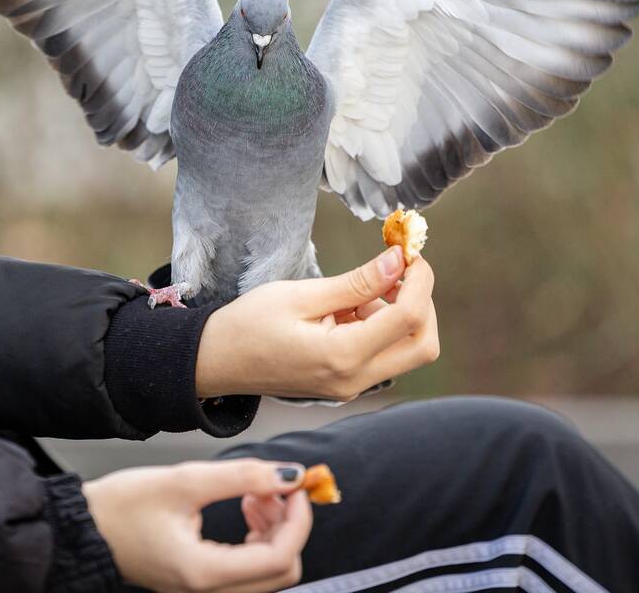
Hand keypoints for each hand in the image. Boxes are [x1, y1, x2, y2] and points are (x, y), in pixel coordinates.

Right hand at [84, 459, 311, 592]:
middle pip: (281, 571)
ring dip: (273, 530)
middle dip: (288, 525)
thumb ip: (241, 476)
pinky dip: (256, 538)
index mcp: (203, 572)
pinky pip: (247, 569)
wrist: (83, 528)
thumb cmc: (121, 507)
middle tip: (274, 487)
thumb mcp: (183, 480)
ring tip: (253, 493)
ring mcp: (203, 591)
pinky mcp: (199, 582)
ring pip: (267, 572)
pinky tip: (243, 506)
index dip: (298, 518)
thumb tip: (289, 475)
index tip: (296, 484)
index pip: (280, 557)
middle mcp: (206, 592)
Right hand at [197, 247, 438, 399]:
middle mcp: (354, 380)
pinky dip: (380, 326)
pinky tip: (348, 308)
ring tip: (356, 291)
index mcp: (342, 357)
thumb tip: (398, 262)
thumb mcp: (301, 294)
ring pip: (407, 350)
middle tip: (399, 270)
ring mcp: (352, 386)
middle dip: (421, 303)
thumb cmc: (248, 324)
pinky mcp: (347, 383)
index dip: (420, 280)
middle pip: (422, 345)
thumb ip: (355, 282)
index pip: (408, 318)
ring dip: (399, 314)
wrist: (216, 362)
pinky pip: (383, 354)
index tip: (409, 252)